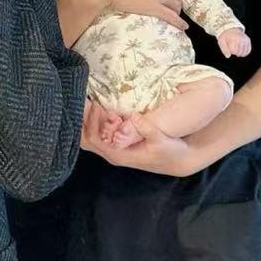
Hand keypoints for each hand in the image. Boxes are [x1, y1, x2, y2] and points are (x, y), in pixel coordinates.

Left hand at [80, 108, 204, 176]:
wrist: (178, 161)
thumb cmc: (170, 152)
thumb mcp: (161, 140)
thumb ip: (147, 129)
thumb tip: (134, 116)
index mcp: (119, 155)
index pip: (95, 139)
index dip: (92, 122)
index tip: (98, 105)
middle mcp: (113, 154)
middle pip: (86, 139)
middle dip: (82, 121)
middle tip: (85, 99)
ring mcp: (114, 150)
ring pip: (90, 137)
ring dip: (87, 120)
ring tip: (89, 100)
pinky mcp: (118, 144)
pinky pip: (99, 134)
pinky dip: (95, 121)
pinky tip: (98, 107)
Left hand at [218, 28, 250, 57]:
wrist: (230, 29)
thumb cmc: (225, 37)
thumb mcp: (221, 42)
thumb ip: (224, 50)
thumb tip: (228, 56)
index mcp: (234, 39)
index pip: (234, 51)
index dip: (231, 52)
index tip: (229, 47)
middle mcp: (241, 39)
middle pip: (239, 53)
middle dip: (235, 53)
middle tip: (232, 48)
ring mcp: (245, 40)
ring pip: (244, 52)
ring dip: (240, 54)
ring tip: (236, 51)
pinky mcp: (248, 40)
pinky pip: (248, 50)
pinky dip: (245, 52)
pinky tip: (241, 52)